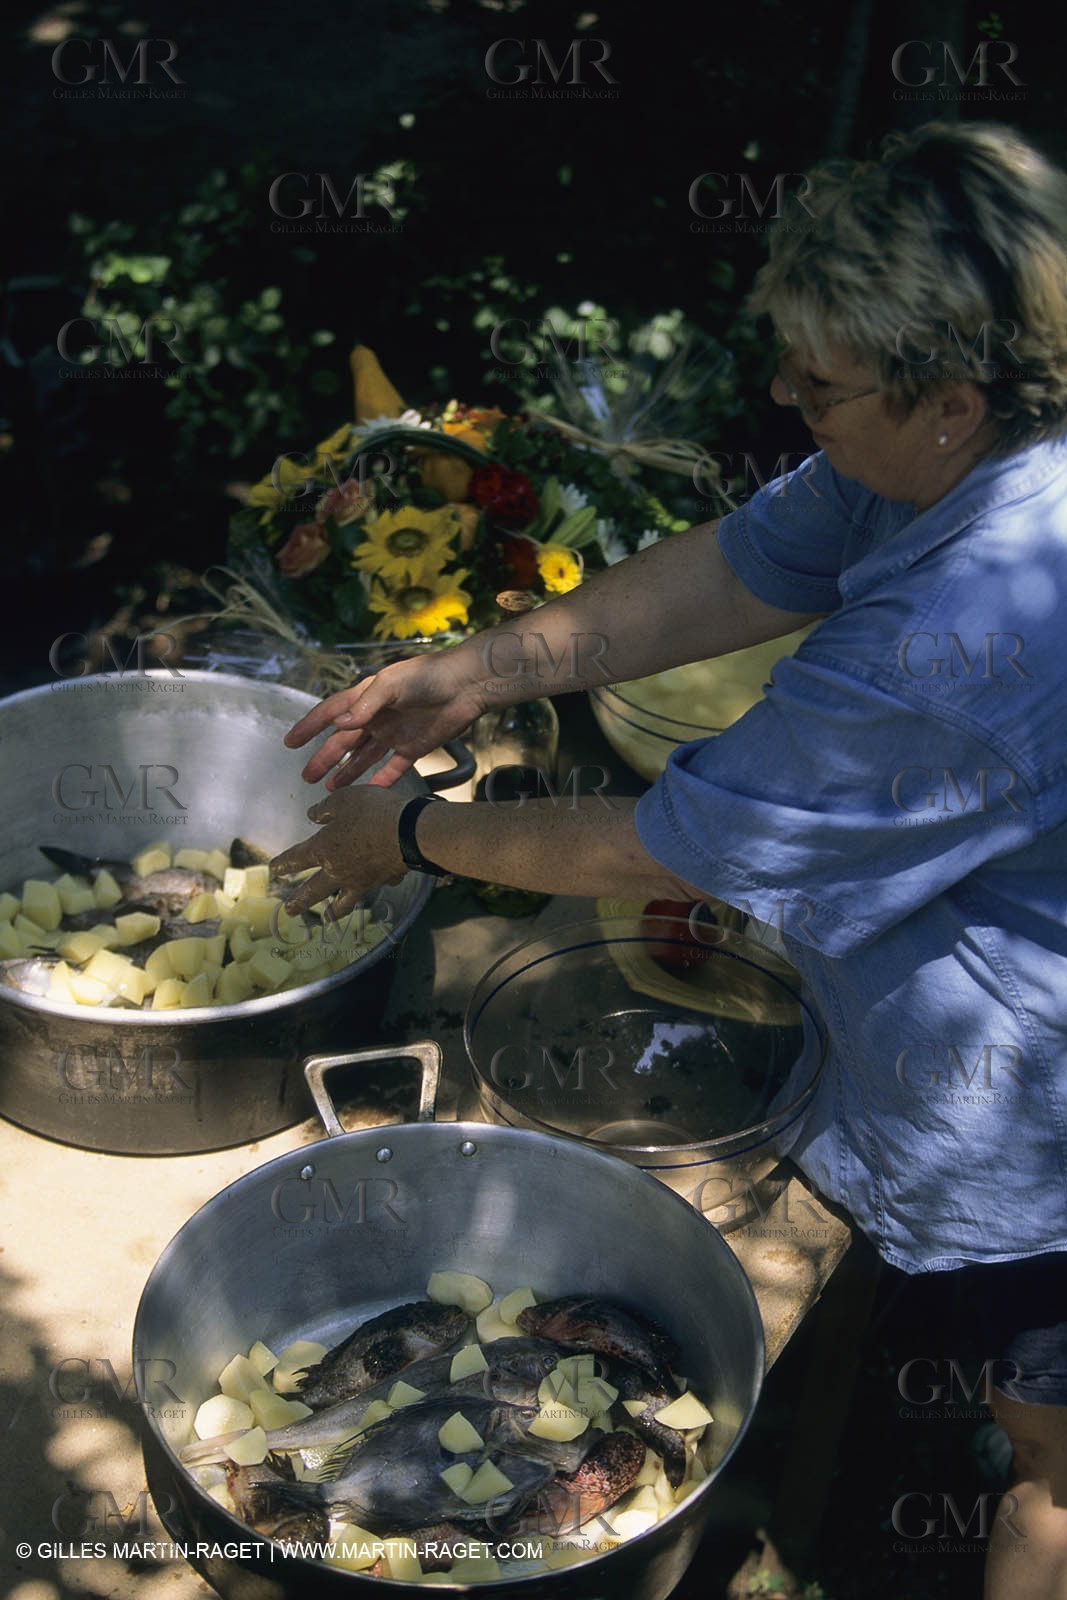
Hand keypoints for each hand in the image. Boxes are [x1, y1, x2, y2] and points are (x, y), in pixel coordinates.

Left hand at [271, 785, 409, 915]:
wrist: (410, 831)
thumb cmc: (373, 812)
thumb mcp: (343, 800)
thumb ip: (325, 809)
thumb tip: (313, 815)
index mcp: (323, 849)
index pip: (296, 860)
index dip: (283, 864)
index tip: (274, 870)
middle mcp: (339, 871)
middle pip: (313, 892)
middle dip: (299, 902)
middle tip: (288, 911)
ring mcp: (362, 880)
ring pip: (343, 903)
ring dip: (333, 912)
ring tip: (327, 919)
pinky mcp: (384, 880)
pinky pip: (377, 887)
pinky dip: (374, 887)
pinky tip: (376, 886)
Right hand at [283, 649, 486, 789]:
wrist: (467, 685)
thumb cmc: (428, 676)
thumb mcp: (391, 685)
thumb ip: (365, 705)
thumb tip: (339, 726)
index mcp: (366, 697)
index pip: (331, 713)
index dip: (310, 726)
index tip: (290, 742)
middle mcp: (377, 717)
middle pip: (345, 741)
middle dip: (325, 758)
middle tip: (307, 777)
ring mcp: (395, 733)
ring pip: (364, 757)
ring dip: (347, 772)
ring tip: (331, 788)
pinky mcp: (414, 747)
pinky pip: (393, 768)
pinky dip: (380, 780)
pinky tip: (367, 792)